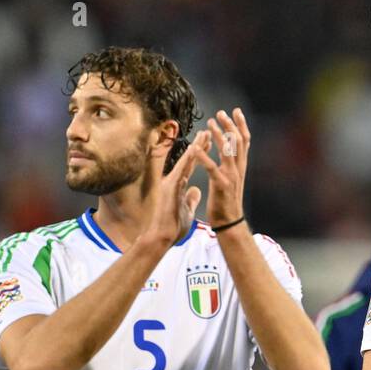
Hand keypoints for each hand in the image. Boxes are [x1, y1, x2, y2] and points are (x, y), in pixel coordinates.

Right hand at [141, 129, 207, 247]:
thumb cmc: (172, 227)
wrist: (161, 238)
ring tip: (205, 134)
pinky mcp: (171, 188)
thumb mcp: (186, 210)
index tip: (209, 142)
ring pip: (185, 161)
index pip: (192, 166)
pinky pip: (181, 171)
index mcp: (179, 186)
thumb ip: (190, 199)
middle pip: (189, 160)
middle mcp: (174, 181)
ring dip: (195, 148)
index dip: (201, 154)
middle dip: (199, 145)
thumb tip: (196, 191)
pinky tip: (194, 150)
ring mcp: (171, 183)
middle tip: (209, 131)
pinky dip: (188, 160)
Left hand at [192, 108, 249, 227]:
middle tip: (221, 112)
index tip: (236, 111)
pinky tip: (195, 148)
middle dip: (229, 125)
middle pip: (237, 142)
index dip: (241, 124)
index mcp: (240, 167)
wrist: (229, 223)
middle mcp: (238, 169)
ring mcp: (231, 177)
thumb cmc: (226, 203)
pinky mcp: (221, 185)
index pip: (244, 141)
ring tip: (210, 123)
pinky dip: (203, 157)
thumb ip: (229, 166)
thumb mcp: (231, 180)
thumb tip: (226, 155)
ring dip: (218, 135)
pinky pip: (211, 168)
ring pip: (227, 151)